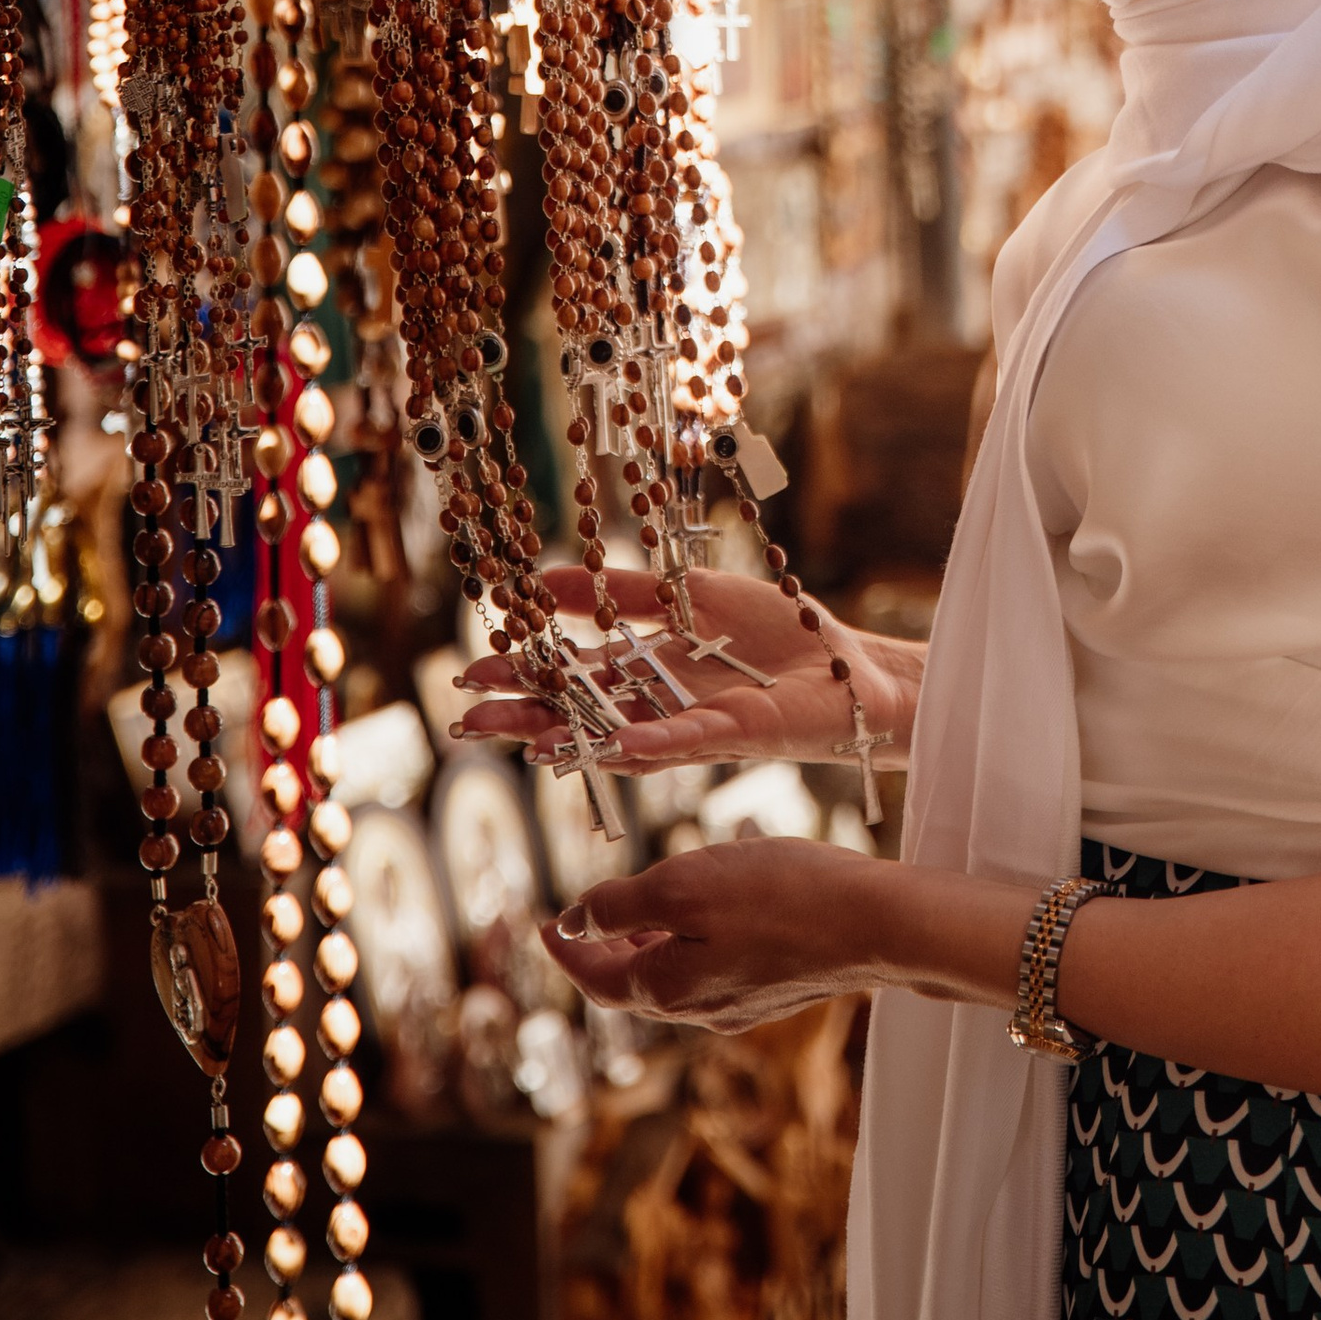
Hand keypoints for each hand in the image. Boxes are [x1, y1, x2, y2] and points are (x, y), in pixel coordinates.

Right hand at [451, 564, 925, 772]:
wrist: (854, 668)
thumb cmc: (783, 634)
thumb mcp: (694, 595)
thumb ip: (629, 592)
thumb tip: (549, 577)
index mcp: (651, 672)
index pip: (575, 673)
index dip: (527, 673)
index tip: (473, 668)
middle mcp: (660, 706)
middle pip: (581, 712)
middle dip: (524, 716)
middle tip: (466, 716)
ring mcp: (693, 726)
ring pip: (617, 735)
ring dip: (567, 736)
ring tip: (514, 737)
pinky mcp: (734, 734)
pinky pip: (684, 740)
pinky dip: (649, 742)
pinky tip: (612, 741)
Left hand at [543, 835, 890, 1028]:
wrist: (876, 923)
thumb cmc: (781, 896)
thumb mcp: (684, 885)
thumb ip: (621, 906)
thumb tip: (573, 923)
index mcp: (666, 989)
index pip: (596, 979)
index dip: (565, 951)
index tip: (543, 925)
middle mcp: (700, 1011)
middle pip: (634, 984)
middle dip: (605, 949)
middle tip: (586, 916)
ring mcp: (742, 1005)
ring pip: (676, 979)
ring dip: (650, 945)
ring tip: (643, 907)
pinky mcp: (777, 990)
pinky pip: (716, 971)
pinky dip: (694, 944)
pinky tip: (712, 911)